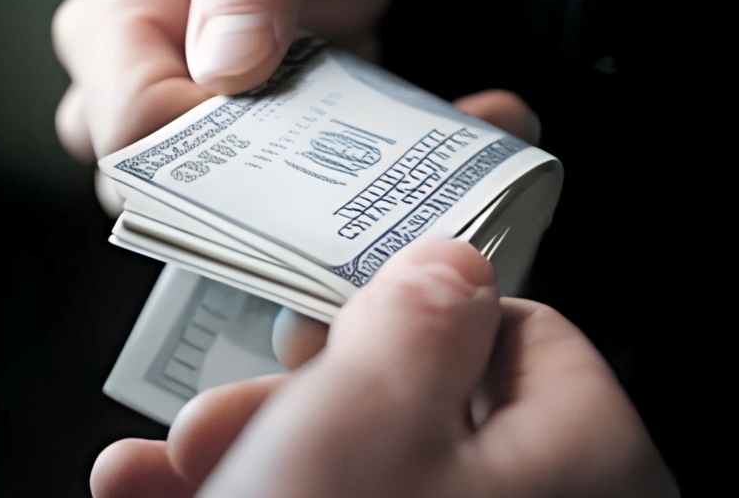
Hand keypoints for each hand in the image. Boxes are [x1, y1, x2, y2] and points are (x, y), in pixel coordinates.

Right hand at [52, 0, 397, 210]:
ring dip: (240, 199)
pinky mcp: (191, 161)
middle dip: (220, 183)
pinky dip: (256, 203)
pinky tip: (302, 174)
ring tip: (304, 156)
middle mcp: (111, 81)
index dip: (203, 146)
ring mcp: (148, 127)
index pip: (131, 122)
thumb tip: (223, 64)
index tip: (275, 128)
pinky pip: (208, 211)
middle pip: (135, 180)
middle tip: (298, 151)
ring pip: (166, 208)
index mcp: (112, 15)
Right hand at [90, 239, 679, 497]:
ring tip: (155, 466)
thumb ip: (418, 310)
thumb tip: (448, 263)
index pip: (529, 340)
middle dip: (295, 400)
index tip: (335, 314)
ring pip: (357, 486)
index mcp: (583, 464)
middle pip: (422, 419)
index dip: (422, 308)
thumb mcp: (366, 407)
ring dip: (247, 460)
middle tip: (220, 405)